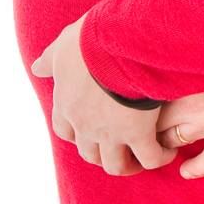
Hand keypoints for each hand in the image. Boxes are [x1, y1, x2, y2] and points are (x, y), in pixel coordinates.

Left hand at [30, 9, 178, 175]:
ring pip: (116, 164)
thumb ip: (51, 59)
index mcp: (67, 103)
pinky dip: (158, 159)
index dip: (76, 133)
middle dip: (102, 153)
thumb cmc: (92, 39)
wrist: (121, 42)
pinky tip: (167, 152)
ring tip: (141, 158)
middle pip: (89, 153)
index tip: (88, 128)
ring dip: (128, 164)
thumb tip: (37, 67)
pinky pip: (149, 158)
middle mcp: (85, 124)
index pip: (65, 130)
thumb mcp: (64, 45)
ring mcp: (111, 133)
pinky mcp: (139, 133)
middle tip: (117, 147)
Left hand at [109, 0, 203, 178]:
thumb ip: (157, 2)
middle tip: (133, 127)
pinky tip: (185, 170)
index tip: (120, 96)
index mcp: (177, 75)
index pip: (138, 94)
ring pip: (173, 144)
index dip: (126, 98)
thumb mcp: (197, 14)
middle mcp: (189, 103)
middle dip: (139, 128)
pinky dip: (195, 169)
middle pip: (150, 124)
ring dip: (162, 147)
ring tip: (155, 147)